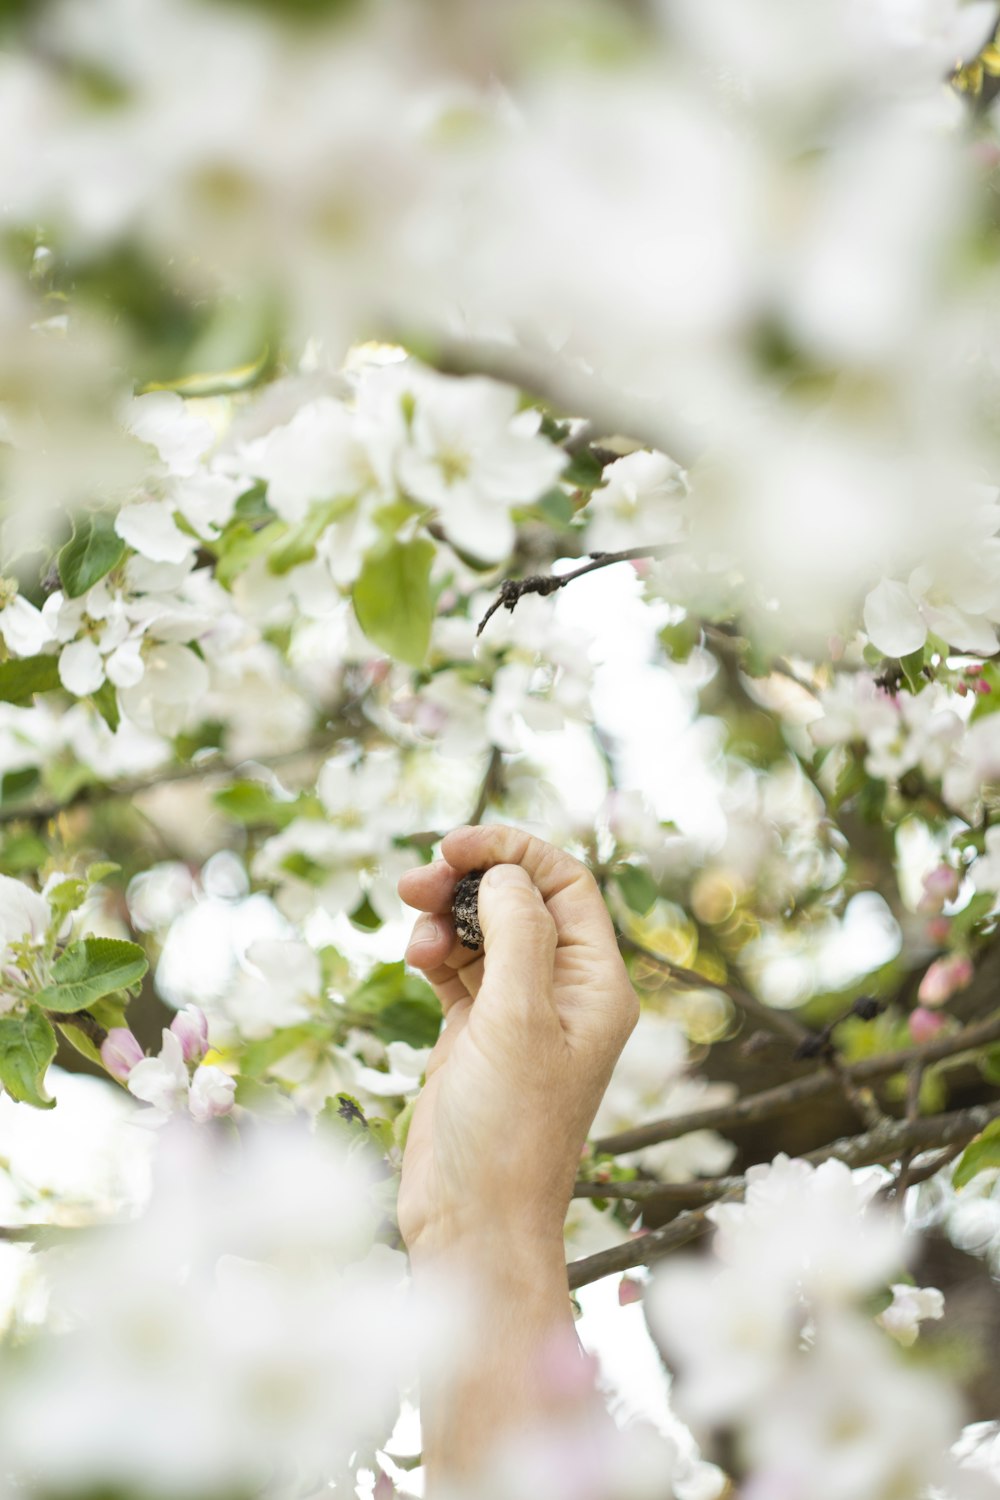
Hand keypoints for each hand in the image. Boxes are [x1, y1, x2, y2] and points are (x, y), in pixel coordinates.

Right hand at [396, 824, 638, 1260]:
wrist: (472, 1222)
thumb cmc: (508, 1130)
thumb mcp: (518, 1020)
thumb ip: (518, 933)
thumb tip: (507, 873)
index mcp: (597, 985)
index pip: (567, 886)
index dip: (514, 852)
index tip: (456, 845)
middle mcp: (563, 992)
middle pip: (522, 900)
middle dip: (470, 879)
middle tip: (417, 878)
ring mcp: (518, 1013)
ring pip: (483, 931)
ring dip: (445, 915)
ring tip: (410, 926)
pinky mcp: (476, 1034)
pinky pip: (458, 967)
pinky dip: (435, 952)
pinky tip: (414, 958)